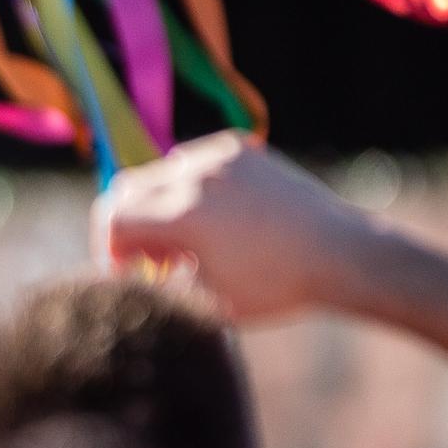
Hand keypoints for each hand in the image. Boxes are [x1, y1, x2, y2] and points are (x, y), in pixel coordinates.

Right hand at [93, 131, 385, 322]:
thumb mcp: (205, 300)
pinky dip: (190, 189)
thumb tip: (123, 278)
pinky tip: (217, 221)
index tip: (125, 274)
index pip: (113, 217)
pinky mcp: (241, 148)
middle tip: (149, 261)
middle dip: (128, 227)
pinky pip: (193, 162)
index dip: (107, 251)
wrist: (340, 253)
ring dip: (158, 207)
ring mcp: (219, 155)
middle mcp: (196, 173)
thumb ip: (156, 284)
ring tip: (188, 244)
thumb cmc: (276, 287)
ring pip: (159, 173)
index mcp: (184, 214)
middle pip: (127, 188)